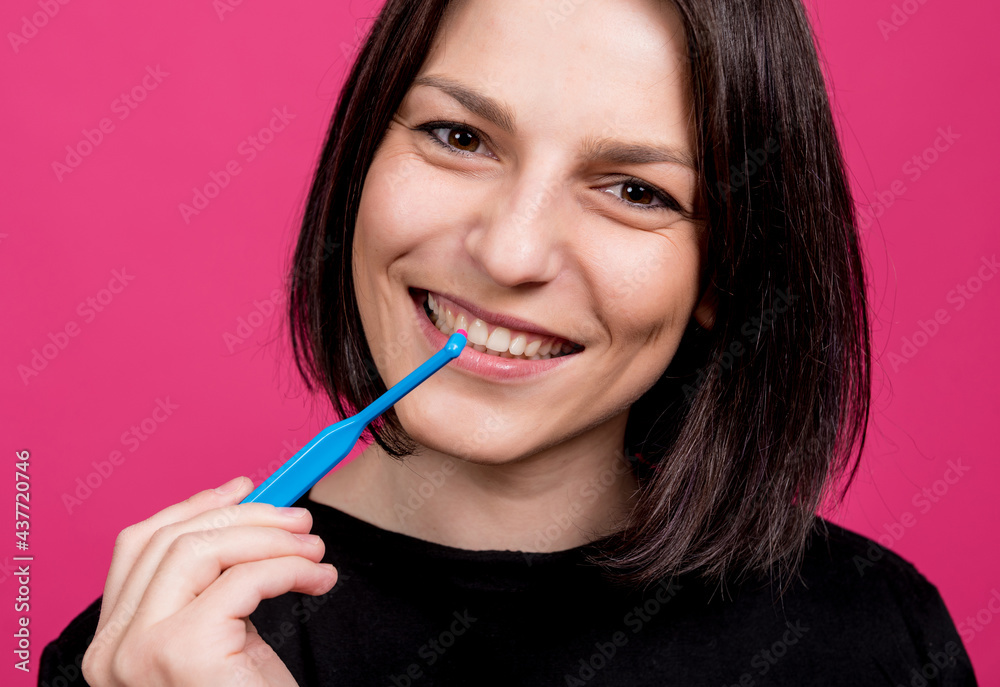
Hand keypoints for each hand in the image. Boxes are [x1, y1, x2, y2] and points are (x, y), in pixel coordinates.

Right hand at [81, 476, 337, 686]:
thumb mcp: (223, 633)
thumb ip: (216, 581)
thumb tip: (246, 506)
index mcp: (114, 638)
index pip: (141, 543)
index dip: (196, 505)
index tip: (247, 486)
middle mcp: (112, 647)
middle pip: (174, 540)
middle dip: (247, 517)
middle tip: (301, 521)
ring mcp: (140, 650)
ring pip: (203, 549)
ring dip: (271, 538)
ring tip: (315, 550)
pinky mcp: (183, 652)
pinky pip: (243, 580)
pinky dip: (289, 568)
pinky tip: (317, 579)